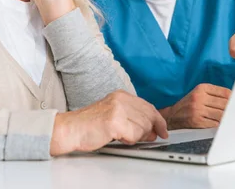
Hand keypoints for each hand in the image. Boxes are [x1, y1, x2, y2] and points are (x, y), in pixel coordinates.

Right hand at [50, 90, 168, 155]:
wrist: (70, 129)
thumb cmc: (89, 125)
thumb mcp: (113, 114)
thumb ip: (132, 117)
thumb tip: (152, 129)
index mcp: (121, 95)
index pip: (148, 106)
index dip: (158, 119)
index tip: (163, 129)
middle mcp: (120, 99)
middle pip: (149, 116)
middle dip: (151, 130)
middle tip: (150, 138)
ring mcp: (117, 109)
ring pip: (143, 126)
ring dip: (138, 136)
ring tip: (125, 137)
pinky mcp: (114, 122)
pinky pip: (134, 134)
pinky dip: (130, 140)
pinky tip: (120, 138)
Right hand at [159, 84, 230, 129]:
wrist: (172, 117)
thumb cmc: (189, 105)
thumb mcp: (199, 94)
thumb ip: (215, 95)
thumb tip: (234, 100)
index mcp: (201, 88)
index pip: (225, 93)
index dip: (234, 99)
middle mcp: (199, 97)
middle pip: (225, 104)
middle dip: (232, 110)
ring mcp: (197, 110)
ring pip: (221, 115)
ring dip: (226, 119)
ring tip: (230, 120)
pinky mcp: (197, 121)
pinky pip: (215, 124)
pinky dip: (219, 126)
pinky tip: (220, 126)